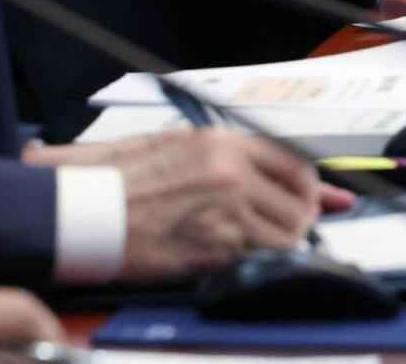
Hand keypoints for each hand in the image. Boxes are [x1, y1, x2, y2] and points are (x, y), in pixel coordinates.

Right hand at [25, 129, 325, 280]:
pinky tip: (237, 257)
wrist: (86, 209)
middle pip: (297, 203)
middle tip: (293, 226)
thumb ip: (230, 155)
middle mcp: (231, 175)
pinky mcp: (210, 252)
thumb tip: (267, 167)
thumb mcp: (180, 145)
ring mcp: (223, 215)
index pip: (294, 162)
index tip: (318, 196)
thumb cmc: (124, 176)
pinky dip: (254, 262)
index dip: (309, 184)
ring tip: (263, 242)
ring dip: (281, 244)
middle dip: (300, 218)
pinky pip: (252, 260)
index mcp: (224, 143)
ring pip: (282, 237)